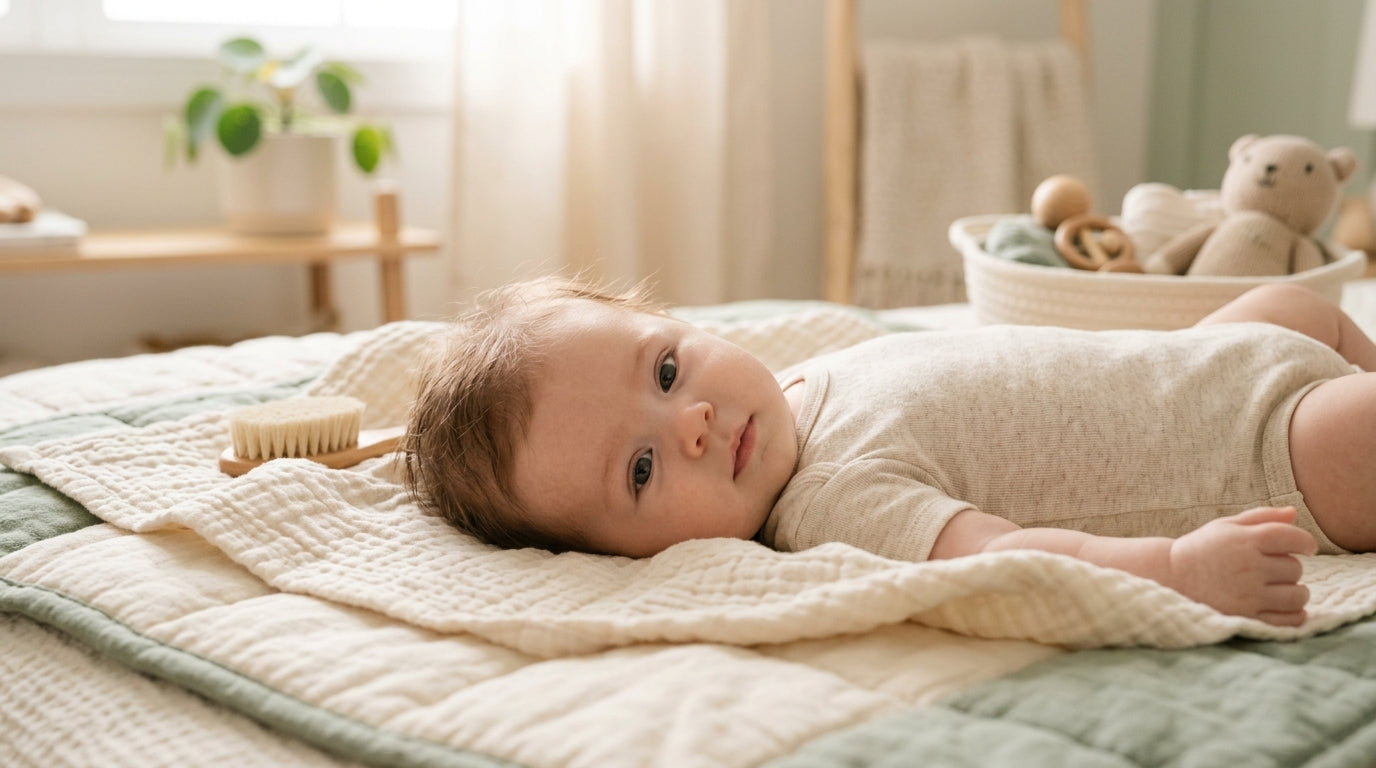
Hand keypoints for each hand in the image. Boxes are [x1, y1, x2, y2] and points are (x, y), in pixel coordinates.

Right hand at [1168, 507, 1317, 625]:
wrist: (1171, 577)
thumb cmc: (1202, 549)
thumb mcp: (1226, 526)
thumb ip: (1261, 518)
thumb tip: (1293, 513)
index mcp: (1245, 540)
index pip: (1293, 538)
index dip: (1306, 542)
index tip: (1306, 547)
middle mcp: (1249, 567)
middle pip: (1294, 568)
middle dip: (1289, 568)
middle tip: (1271, 569)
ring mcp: (1248, 594)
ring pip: (1297, 595)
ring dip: (1295, 592)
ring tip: (1280, 589)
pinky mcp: (1247, 616)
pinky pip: (1289, 620)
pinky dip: (1294, 614)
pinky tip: (1284, 607)